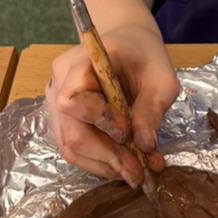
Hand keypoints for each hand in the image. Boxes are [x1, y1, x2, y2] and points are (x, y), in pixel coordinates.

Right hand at [45, 23, 177, 184]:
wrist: (127, 43)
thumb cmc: (145, 56)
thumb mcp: (161, 78)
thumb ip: (152, 109)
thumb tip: (145, 146)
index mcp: (81, 61)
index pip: (74, 98)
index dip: (99, 121)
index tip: (127, 133)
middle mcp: (59, 81)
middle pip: (70, 132)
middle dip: (105, 157)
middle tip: (137, 174)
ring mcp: (55, 100)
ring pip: (68, 145)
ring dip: (102, 165)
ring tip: (133, 174)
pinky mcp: (62, 117)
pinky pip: (72, 145)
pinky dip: (97, 161)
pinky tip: (121, 165)